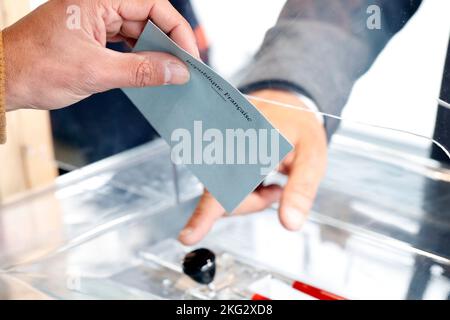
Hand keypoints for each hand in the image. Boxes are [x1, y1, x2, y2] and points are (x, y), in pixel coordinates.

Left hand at [3, 0, 198, 110]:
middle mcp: (98, 4)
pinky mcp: (91, 36)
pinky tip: (149, 72)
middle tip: (185, 69)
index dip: (177, 31)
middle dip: (169, 44)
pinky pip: (124, 43)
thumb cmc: (37, 68)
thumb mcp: (96, 72)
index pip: (152, 6)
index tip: (190, 56)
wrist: (3, 80)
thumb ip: (142, 71)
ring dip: (155, 53)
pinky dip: (139, 58)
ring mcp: (94, 19)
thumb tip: (178, 72)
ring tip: (170, 74)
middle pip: (147, 18)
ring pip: (137, 32)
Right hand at [179, 89, 327, 244]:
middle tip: (277, 191)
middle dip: (251, 204)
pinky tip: (256, 176)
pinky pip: (219, 185)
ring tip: (268, 179)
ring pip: (220, 195)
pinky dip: (239, 189)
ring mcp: (217, 149)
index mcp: (250, 143)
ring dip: (245, 197)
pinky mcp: (213, 154)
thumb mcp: (312, 157)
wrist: (285, 105)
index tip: (187, 236)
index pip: (226, 184)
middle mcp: (226, 144)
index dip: (205, 213)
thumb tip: (290, 222)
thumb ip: (300, 189)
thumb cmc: (299, 129)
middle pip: (224, 198)